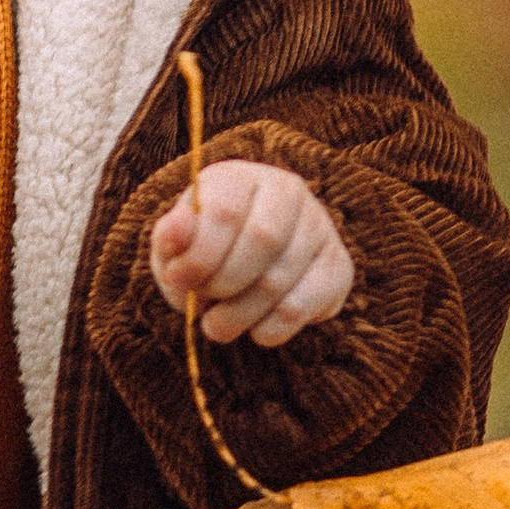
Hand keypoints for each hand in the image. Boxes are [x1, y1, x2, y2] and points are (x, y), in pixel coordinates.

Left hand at [149, 161, 353, 346]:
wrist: (239, 272)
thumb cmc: (202, 253)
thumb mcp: (174, 245)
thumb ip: (171, 238)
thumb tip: (178, 226)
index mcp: (242, 178)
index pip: (226, 210)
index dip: (199, 254)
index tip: (179, 279)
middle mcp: (288, 192)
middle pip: (263, 240)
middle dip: (223, 284)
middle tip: (202, 309)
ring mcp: (320, 227)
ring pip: (282, 278)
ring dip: (241, 315)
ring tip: (217, 326)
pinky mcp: (338, 267)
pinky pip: (306, 305)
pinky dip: (273, 328)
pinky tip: (256, 330)